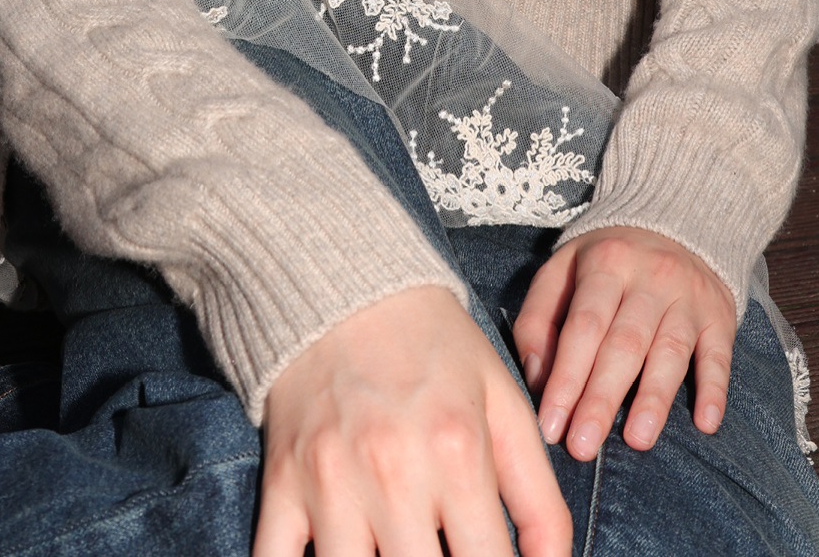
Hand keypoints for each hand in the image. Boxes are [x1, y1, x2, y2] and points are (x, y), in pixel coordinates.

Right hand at [255, 285, 571, 556]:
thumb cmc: (434, 349)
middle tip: (441, 550)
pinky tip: (337, 554)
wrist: (347, 288)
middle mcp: (394, 473)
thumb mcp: (502, 404)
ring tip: (399, 549)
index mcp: (458, 451)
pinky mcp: (281, 485)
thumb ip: (537, 495)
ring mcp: (330, 484)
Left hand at [513, 226, 736, 460]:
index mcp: (606, 263)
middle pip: (623, 344)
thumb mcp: (562, 269)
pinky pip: (718, 355)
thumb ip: (538, 319)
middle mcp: (650, 278)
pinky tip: (705, 423)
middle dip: (601, 399)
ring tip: (637, 440)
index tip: (550, 425)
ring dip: (654, 398)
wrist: (676, 224)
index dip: (566, 377)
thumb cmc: (606, 261)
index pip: (583, 326)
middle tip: (582, 447)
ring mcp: (688, 297)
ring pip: (670, 351)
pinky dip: (714, 389)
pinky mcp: (719, 317)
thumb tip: (536, 379)